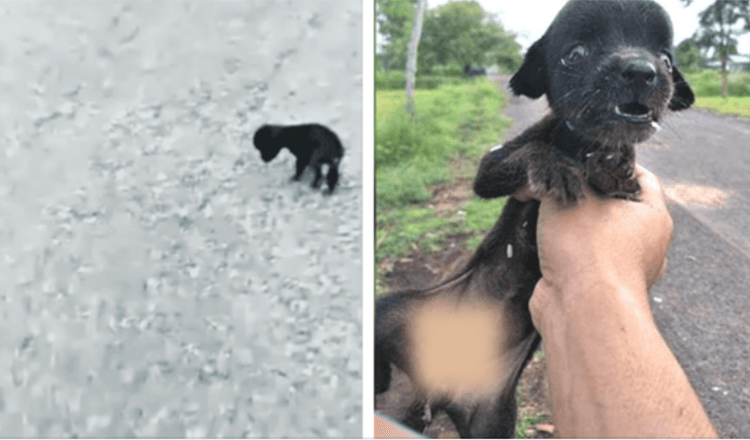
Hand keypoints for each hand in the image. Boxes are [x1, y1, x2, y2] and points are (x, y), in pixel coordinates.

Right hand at [532, 165, 671, 314]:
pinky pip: (579, 260)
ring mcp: (621, 269)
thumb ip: (558, 178)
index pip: (639, 176)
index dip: (609, 163)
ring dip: (568, 226)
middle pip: (613, 207)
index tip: (581, 159)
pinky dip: (562, 252)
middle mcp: (645, 244)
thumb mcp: (570, 194)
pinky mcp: (596, 289)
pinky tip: (539, 243)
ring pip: (593, 235)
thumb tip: (536, 178)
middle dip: (582, 197)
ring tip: (541, 215)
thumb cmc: (587, 247)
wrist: (579, 308)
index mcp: (653, 216)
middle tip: (555, 187)